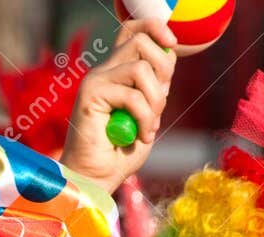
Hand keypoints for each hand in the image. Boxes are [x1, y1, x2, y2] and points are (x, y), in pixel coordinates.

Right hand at [61, 19, 176, 192]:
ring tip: (149, 126)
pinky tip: (142, 135)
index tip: (173, 46)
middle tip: (159, 105)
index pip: (134, 30)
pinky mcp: (91, 95)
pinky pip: (132, 95)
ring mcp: (95, 81)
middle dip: (163, 69)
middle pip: (141, 41)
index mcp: (116, 71)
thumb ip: (156, 89)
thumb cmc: (118, 155)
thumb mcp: (148, 115)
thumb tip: (170, 58)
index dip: (156, 28)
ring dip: (155, 100)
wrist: (94, 180)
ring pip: (141, 67)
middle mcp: (104, 71)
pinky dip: (145, 117)